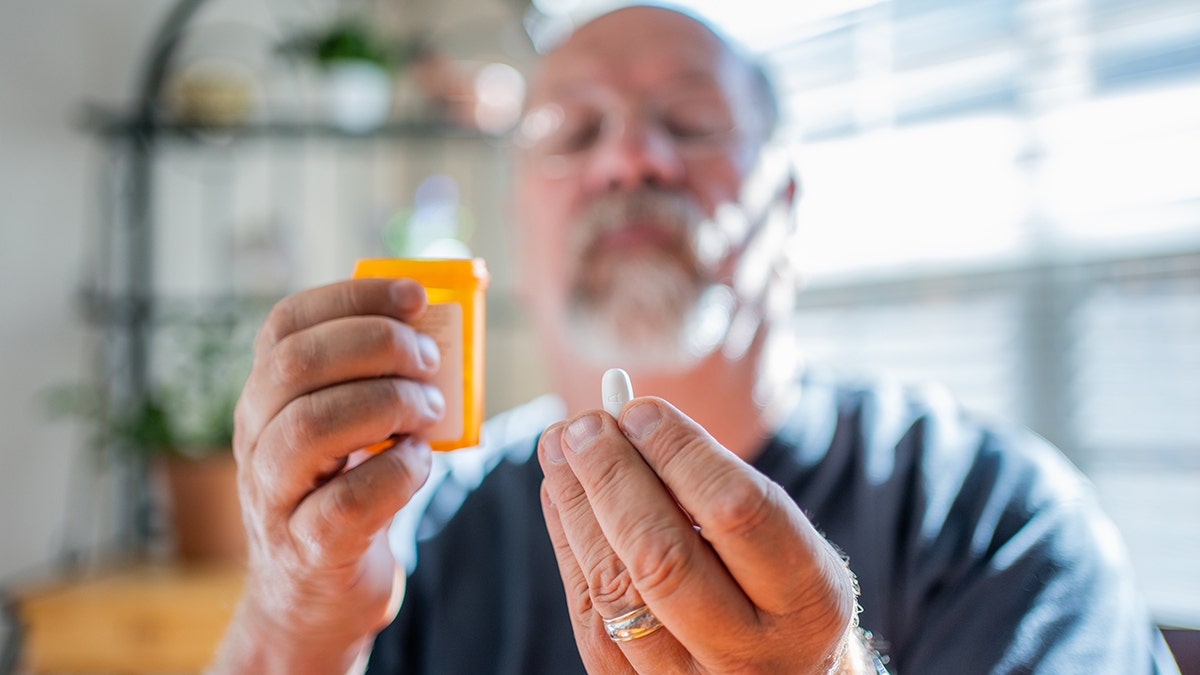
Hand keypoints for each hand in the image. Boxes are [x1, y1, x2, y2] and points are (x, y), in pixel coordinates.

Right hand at [213, 279, 442, 673]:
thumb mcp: (354, 428)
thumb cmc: (348, 493)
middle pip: (295, 367)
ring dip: (389, 405)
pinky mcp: (307, 549)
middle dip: (376, 347)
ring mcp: (272, 497)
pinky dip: (398, 471)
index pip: (286, 324)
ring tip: (431, 410)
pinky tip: (420, 462)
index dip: (352, 297)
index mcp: (266, 396)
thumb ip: (379, 379)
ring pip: (311, 428)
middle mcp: (255, 439)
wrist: (317, 597)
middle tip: (431, 359)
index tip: (416, 294)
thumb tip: (440, 324)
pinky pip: (348, 500)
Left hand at [538, 398, 862, 673]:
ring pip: (616, 590)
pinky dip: (571, 544)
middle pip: (664, 560)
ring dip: (579, 507)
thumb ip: (715, 485)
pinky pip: (592, 616)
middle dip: (615, 481)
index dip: (680, 455)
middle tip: (585, 426)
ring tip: (561, 448)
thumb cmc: (776, 584)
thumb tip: (627, 419)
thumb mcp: (781, 538)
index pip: (736, 513)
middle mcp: (753, 655)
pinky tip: (562, 495)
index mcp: (809, 603)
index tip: (638, 410)